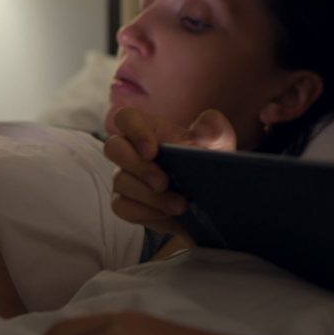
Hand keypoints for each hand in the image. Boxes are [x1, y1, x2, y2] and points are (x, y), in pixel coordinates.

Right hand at [105, 108, 235, 236]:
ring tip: (180, 205)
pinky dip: (146, 213)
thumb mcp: (219, 143)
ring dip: (150, 197)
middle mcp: (132, 151)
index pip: (127, 118)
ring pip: (120, 181)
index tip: (153, 151)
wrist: (211, 195)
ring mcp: (126, 177)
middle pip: (114, 148)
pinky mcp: (126, 202)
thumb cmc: (208, 161)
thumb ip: (215, 129)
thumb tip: (205, 129)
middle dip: (139, 167)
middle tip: (164, 183)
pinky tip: (169, 216)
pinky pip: (122, 207)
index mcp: (150, 129)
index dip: (134, 131)